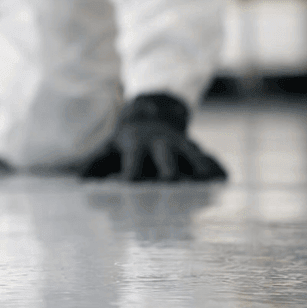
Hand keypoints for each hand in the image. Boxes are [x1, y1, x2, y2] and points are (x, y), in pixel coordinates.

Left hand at [81, 93, 227, 182]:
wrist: (152, 114)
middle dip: (169, 174)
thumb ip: (93, 165)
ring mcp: (182, 147)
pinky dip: (218, 170)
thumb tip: (81, 182)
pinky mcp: (197, 151)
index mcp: (137, 146)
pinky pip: (212, 160)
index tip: (129, 193)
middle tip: (170, 189)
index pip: (133, 167)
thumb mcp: (107, 148)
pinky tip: (225, 181)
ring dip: (200, 171)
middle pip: (167, 161)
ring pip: (195, 158)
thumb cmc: (125, 141)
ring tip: (208, 186)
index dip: (130, 180)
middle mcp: (161, 146)